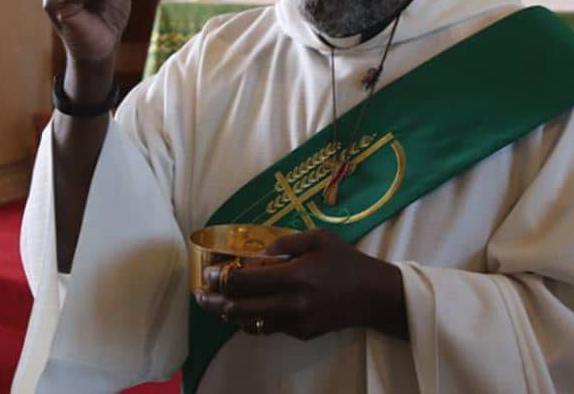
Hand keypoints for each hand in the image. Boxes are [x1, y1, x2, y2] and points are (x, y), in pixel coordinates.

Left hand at [193, 230, 407, 340]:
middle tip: (199, 294)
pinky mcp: (300, 334)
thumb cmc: (345, 262)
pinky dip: (252, 319)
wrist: (374, 296)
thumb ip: (283, 245)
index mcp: (294, 277)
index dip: (221, 278)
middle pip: (239, 308)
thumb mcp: (317, 239)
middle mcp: (291, 304)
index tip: (208, 273)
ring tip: (217, 302)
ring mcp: (295, 323)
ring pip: (250, 323)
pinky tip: (246, 308)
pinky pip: (267, 328)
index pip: (245, 281)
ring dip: (230, 313)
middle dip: (213, 302)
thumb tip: (256, 255)